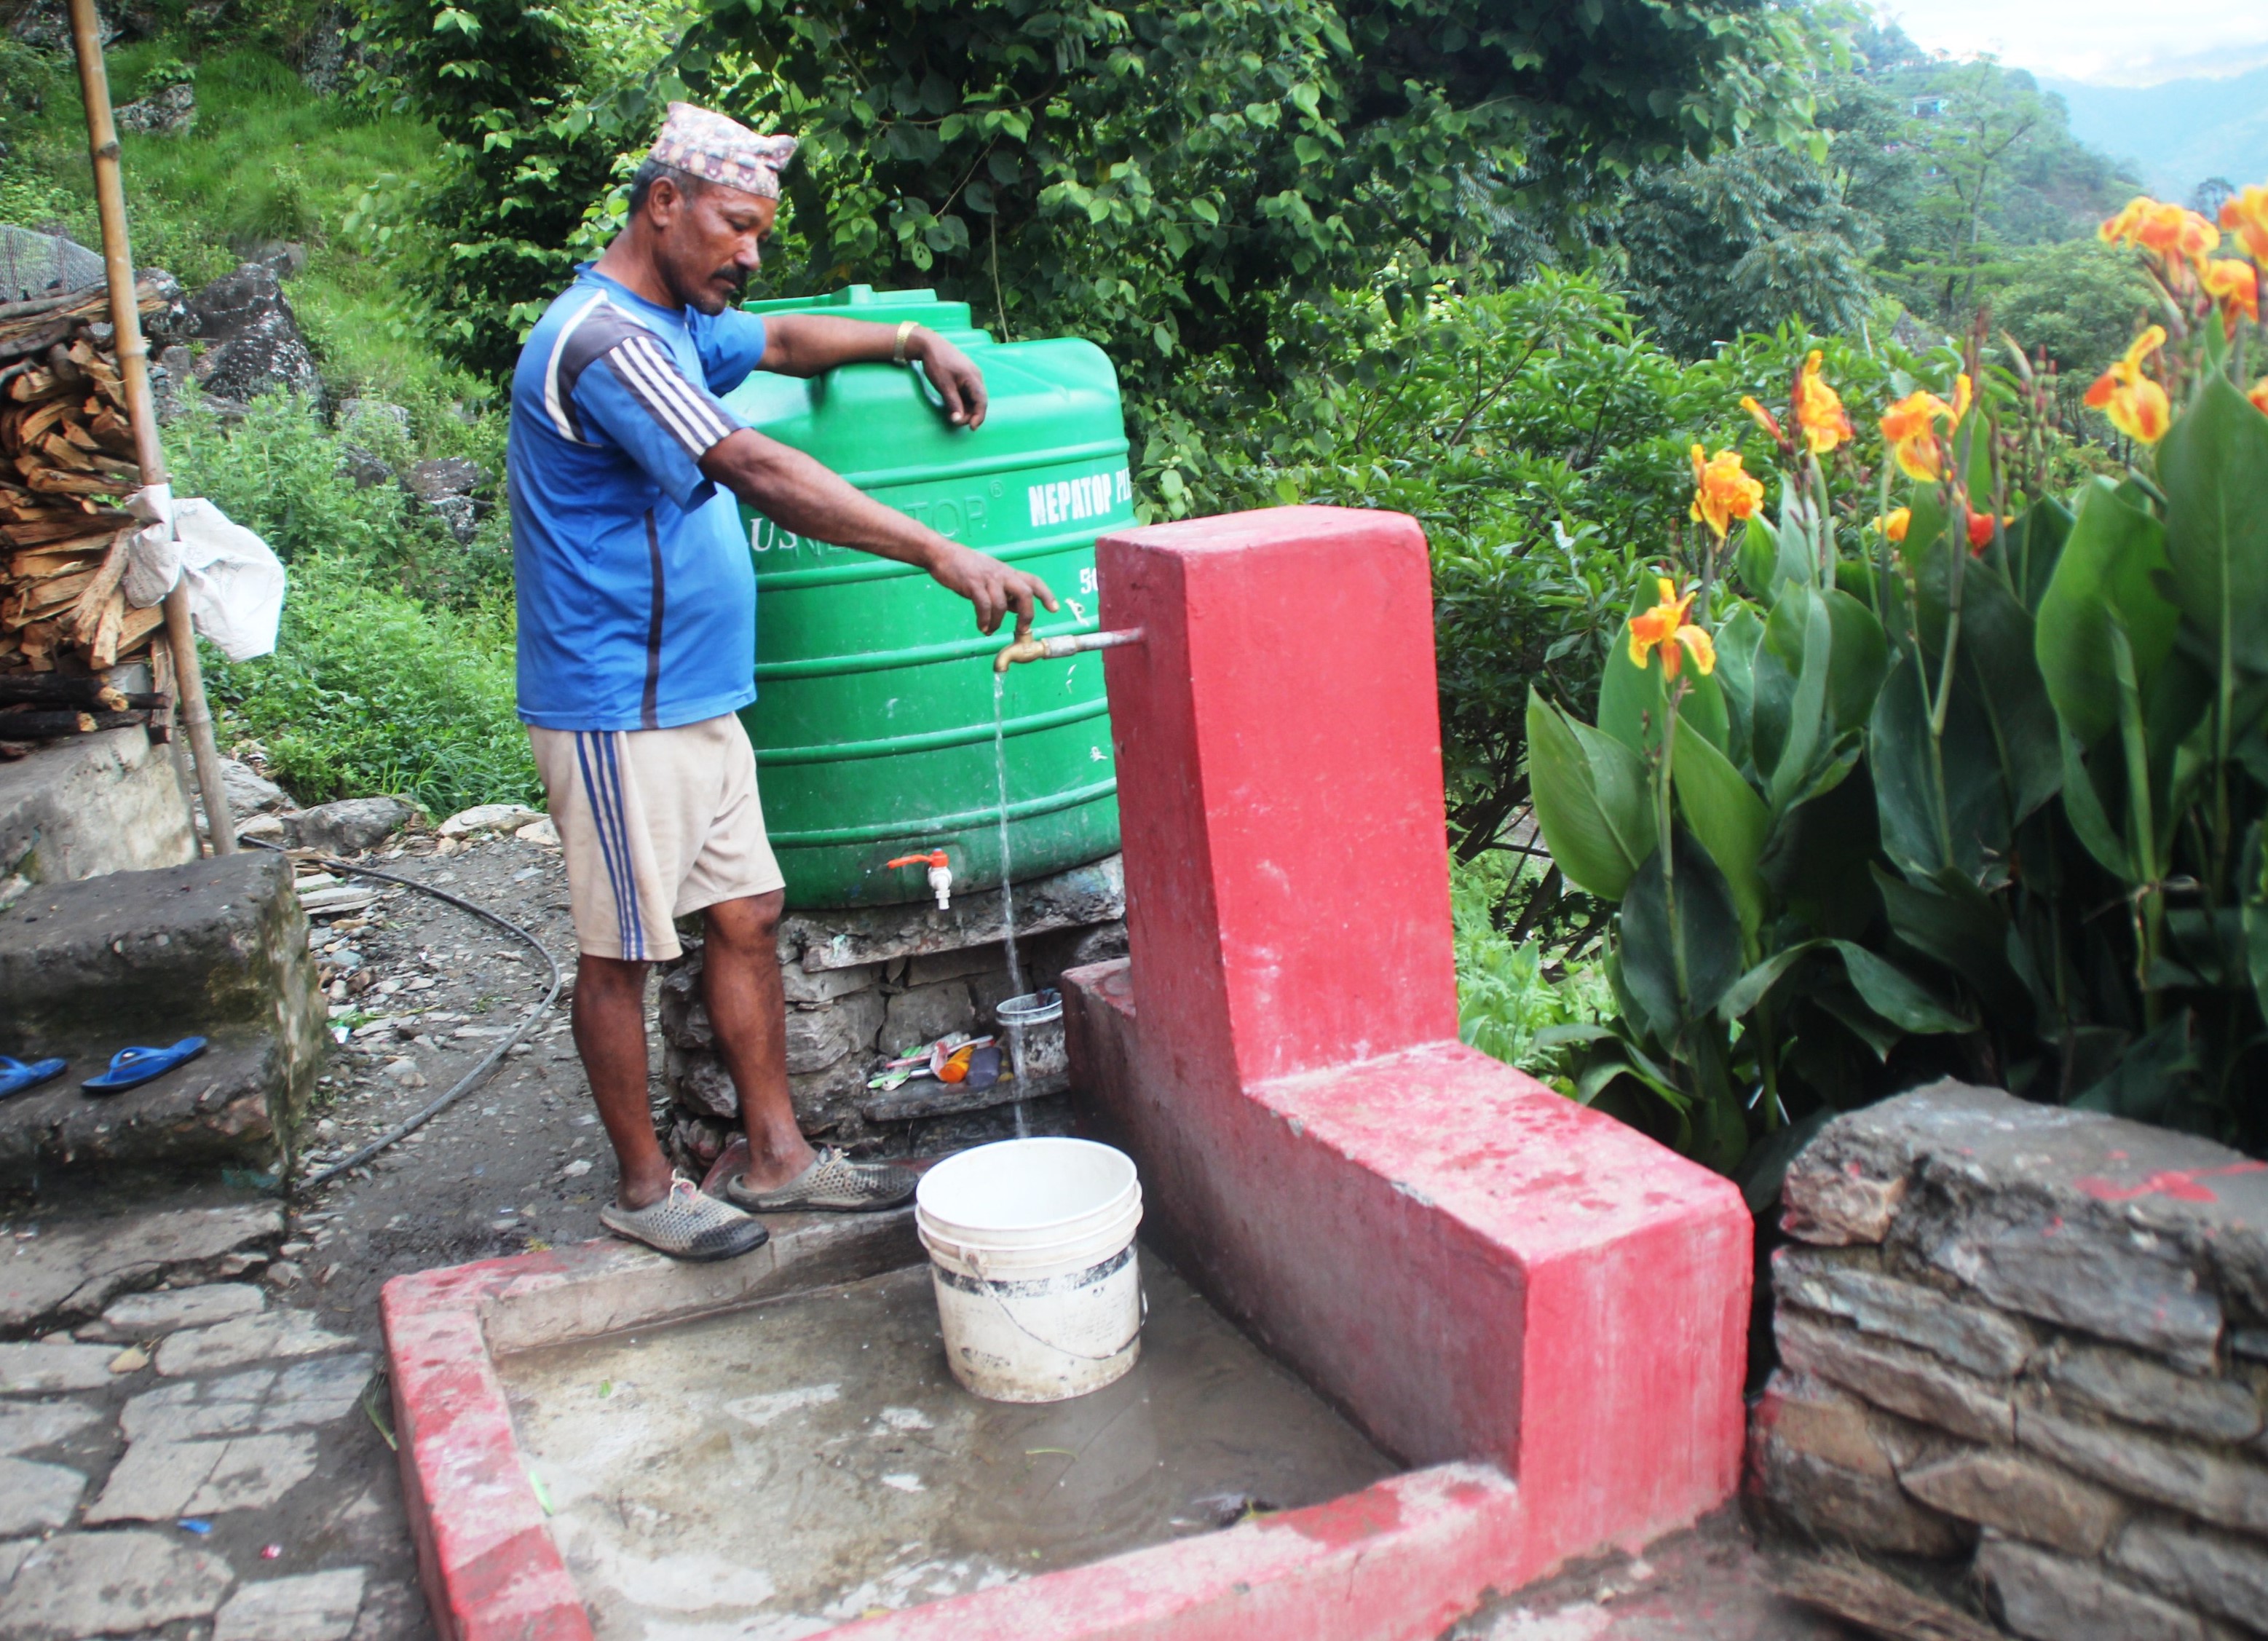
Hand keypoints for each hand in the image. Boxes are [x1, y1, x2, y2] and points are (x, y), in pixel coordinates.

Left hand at [912, 332, 987, 428]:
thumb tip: (958, 420)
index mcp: (973, 378)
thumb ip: (953, 403)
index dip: (979, 417)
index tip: (972, 428)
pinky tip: (954, 406)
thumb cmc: (937, 363)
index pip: (982, 402)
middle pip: (979, 401)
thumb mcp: (944, 385)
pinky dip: (963, 401)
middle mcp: (976, 377)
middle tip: (956, 421)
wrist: (929, 344)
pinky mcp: (965, 376)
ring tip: (953, 414)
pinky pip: (968, 392)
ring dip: (966, 408)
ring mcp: (971, 376)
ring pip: (973, 397)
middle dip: (970, 414)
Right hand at [926, 543, 1056, 634]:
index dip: (1046, 595)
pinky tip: (982, 626)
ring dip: (998, 622)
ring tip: (990, 630)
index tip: (1054, 609)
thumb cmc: (965, 567)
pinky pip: (984, 605)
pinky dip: (984, 620)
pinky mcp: (973, 584)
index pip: (1033, 581)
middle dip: (1027, 614)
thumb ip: (1004, 591)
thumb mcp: (990, 576)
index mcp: (1007, 572)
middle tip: (1022, 629)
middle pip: (1025, 593)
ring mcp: (988, 578)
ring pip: (1002, 604)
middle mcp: (1002, 574)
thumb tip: (1016, 608)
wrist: (942, 554)